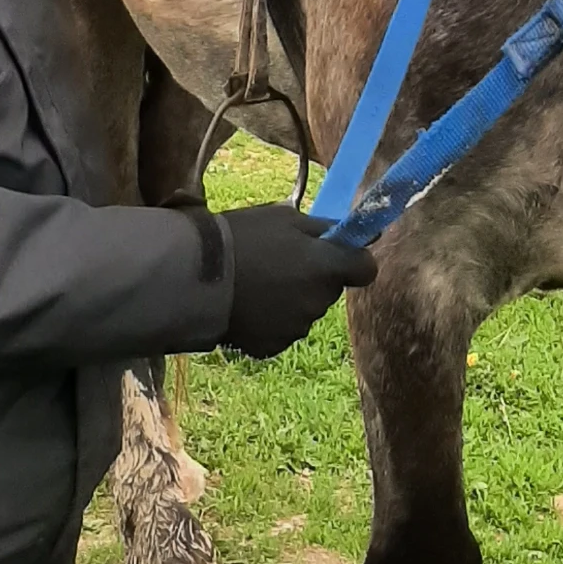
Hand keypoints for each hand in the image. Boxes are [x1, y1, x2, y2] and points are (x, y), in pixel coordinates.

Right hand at [219, 203, 375, 357]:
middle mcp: (318, 301)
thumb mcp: (283, 218)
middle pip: (330, 288)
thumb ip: (322, 228)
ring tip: (257, 281)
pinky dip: (272, 319)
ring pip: (306, 309)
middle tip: (282, 260)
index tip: (339, 253)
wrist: (196, 277)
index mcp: (326, 267)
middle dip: (315, 276)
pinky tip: (248, 303)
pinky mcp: (273, 346)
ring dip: (293, 298)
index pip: (366, 268)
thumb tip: (350, 232)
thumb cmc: (242, 238)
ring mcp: (296, 327)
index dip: (355, 260)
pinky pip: (283, 329)